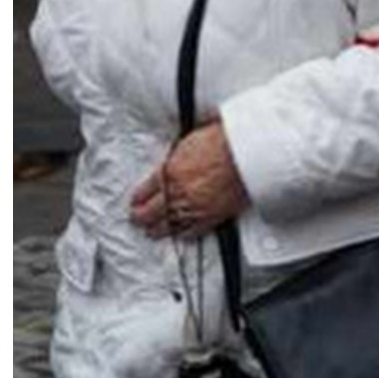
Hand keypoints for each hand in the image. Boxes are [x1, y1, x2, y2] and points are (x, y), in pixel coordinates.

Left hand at [127, 124, 246, 238]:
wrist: (244, 153)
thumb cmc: (221, 142)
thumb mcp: (186, 143)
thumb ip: (174, 160)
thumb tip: (169, 166)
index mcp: (168, 173)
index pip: (144, 191)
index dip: (137, 198)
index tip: (135, 201)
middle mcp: (178, 193)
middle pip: (151, 212)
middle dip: (140, 217)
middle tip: (136, 219)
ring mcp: (194, 207)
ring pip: (168, 224)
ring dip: (157, 229)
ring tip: (151, 231)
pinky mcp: (212, 217)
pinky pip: (192, 231)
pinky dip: (183, 234)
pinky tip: (179, 235)